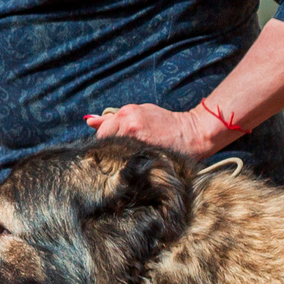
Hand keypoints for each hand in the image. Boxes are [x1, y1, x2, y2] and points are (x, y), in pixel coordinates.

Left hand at [87, 104, 230, 156]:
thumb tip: (90, 122)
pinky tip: (133, 169)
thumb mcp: (141, 113)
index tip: (110, 152)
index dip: (104, 144)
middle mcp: (128, 123)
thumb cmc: (168, 124)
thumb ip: (115, 118)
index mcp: (127, 113)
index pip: (102, 132)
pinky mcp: (144, 152)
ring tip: (125, 166)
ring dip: (115, 161)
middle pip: (103, 142)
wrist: (193, 134)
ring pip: (112, 154)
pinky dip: (126, 167)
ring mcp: (135, 138)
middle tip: (116, 161)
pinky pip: (125, 163)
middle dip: (107, 153)